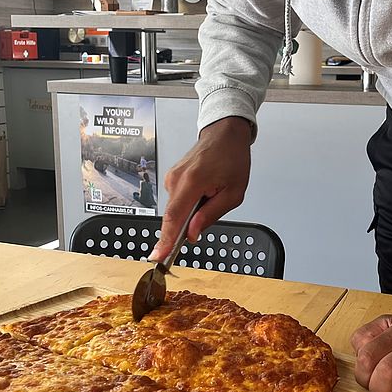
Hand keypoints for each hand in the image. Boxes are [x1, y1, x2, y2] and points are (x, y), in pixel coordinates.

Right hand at [150, 117, 251, 261]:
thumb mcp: (233, 193)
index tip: (158, 256)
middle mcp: (176, 178)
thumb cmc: (232, 158)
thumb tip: (192, 234)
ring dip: (191, 212)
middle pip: (173, 216)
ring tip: (212, 194)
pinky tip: (204, 192)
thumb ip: (211, 215)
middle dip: (186, 226)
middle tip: (206, 216)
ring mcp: (171, 177)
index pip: (173, 218)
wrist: (225, 134)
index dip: (165, 240)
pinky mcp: (171, 178)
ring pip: (176, 209)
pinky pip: (177, 201)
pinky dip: (189, 204)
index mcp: (192, 181)